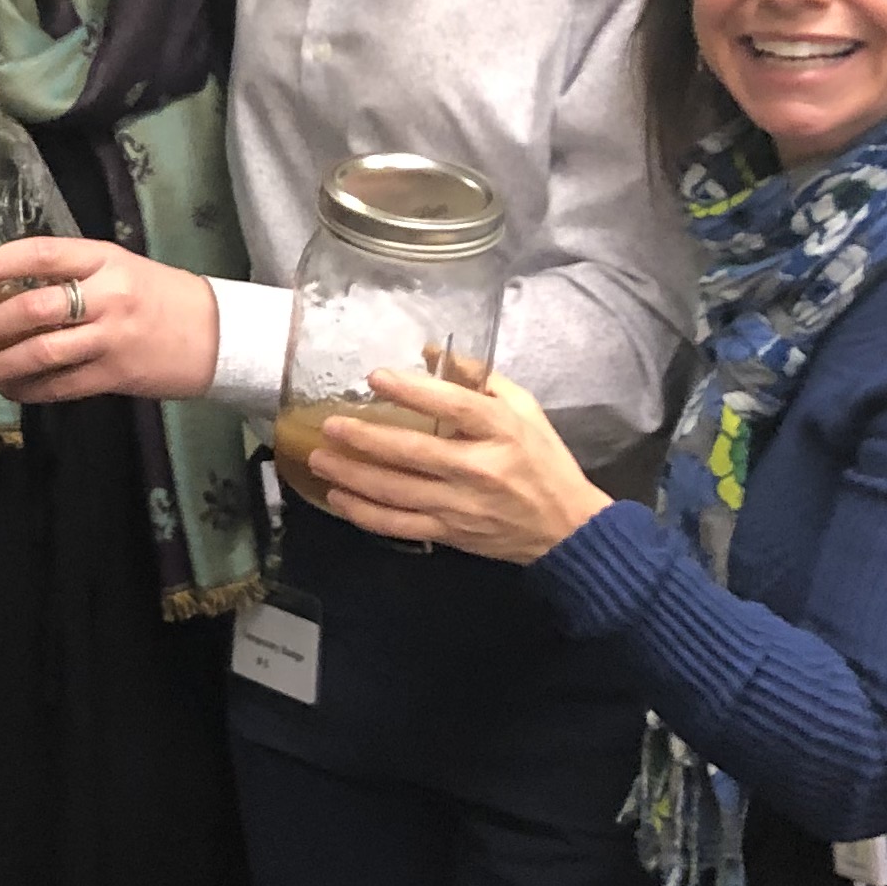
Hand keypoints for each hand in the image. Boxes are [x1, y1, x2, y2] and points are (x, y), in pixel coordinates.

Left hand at [0, 239, 219, 402]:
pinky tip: (13, 391)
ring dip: (1, 366)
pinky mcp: (116, 375)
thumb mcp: (122, 268)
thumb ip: (75, 274)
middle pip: (33, 309)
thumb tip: (11, 290)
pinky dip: (30, 390)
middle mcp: (106, 295)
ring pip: (42, 353)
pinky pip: (62, 386)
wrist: (219, 335)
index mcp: (104, 259)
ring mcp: (111, 338)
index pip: (42, 254)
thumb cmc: (163, 296)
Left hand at [307, 362, 610, 563]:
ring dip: (352, 475)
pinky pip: (398, 525)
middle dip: (365, 439)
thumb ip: (480, 380)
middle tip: (331, 426)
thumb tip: (431, 352)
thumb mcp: (525, 410)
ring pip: (395, 491)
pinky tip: (338, 498)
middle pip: (412, 452)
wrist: (567, 528)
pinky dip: (364, 513)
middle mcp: (478, 468)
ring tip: (320, 458)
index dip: (412, 390)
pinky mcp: (450, 533)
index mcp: (501, 432)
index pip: (453, 406)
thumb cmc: (544, 461)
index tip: (375, 377)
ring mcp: (461, 505)